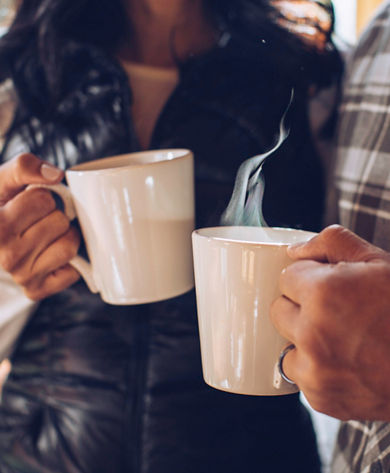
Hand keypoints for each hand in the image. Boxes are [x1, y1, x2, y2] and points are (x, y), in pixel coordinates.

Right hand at [0, 154, 80, 299]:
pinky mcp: (36, 290)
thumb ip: (25, 166)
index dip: (42, 196)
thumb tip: (55, 175)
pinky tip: (51, 255)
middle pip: (59, 221)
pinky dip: (69, 261)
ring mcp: (20, 276)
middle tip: (40, 220)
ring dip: (66, 235)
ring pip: (69, 245)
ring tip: (48, 235)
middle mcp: (4, 255)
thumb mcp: (5, 180)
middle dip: (55, 215)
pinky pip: (72, 271)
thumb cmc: (3, 205)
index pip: (43, 199)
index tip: (28, 203)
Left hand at [271, 224, 389, 420]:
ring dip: (304, 340)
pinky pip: (300, 375)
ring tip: (341, 339)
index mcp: (324, 294)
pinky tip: (346, 362)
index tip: (328, 286)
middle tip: (335, 311)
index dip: (309, 279)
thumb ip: (332, 242)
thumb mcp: (378, 262)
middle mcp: (313, 333)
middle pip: (279, 310)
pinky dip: (316, 369)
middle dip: (300, 307)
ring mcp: (315, 370)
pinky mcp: (321, 398)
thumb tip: (294, 250)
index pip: (286, 278)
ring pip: (285, 345)